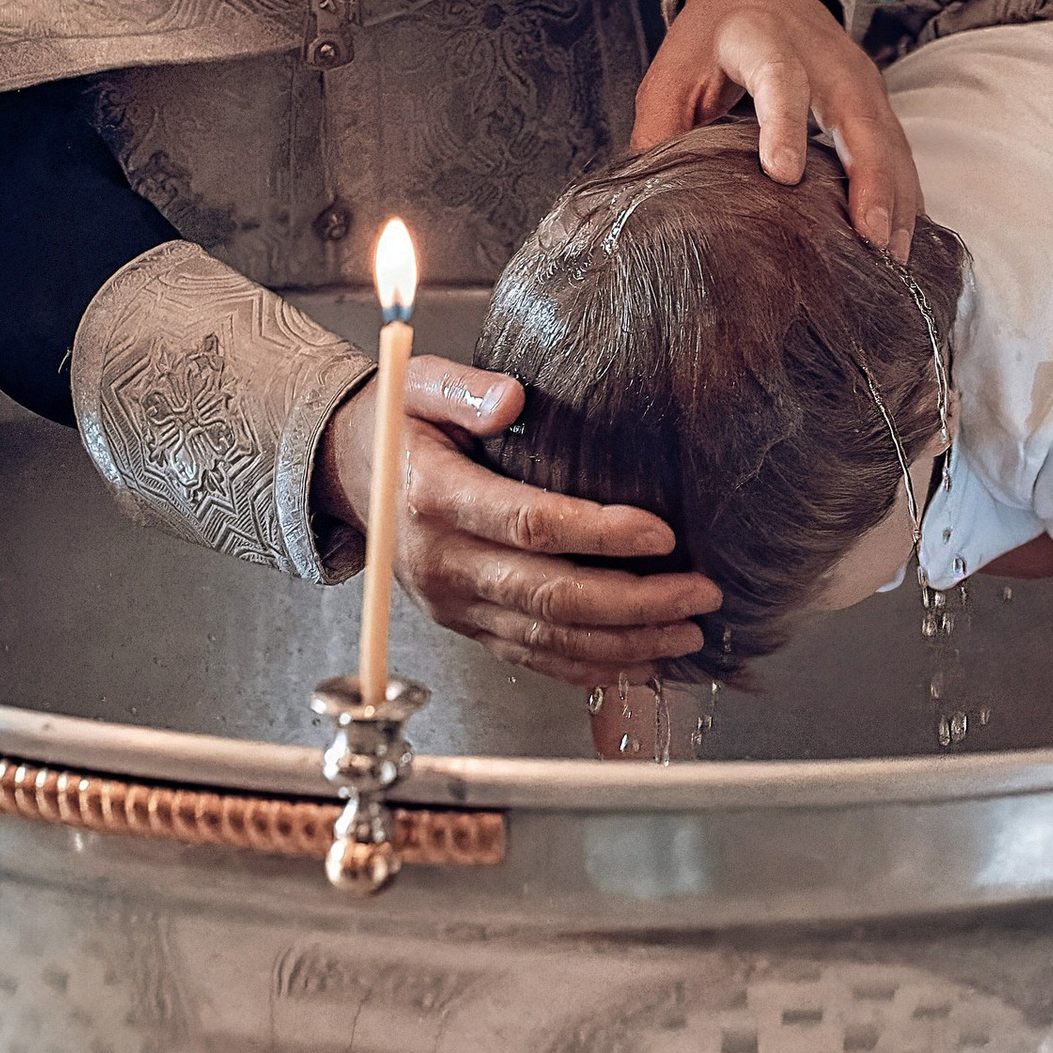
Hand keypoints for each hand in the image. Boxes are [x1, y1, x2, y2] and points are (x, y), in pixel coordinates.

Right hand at [321, 356, 719, 686]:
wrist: (350, 474)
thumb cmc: (399, 424)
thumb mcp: (421, 384)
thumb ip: (465, 390)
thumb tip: (511, 398)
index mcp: (435, 499)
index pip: (529, 525)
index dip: (600, 534)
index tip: (664, 534)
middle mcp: (442, 563)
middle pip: (549, 597)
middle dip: (635, 602)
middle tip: (701, 593)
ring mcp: (453, 604)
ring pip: (548, 641)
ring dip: (625, 643)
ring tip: (688, 632)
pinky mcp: (465, 626)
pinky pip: (533, 659)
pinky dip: (591, 668)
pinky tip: (643, 660)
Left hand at [630, 0, 920, 254]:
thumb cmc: (713, 39)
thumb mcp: (673, 74)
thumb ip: (661, 132)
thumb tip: (649, 206)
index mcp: (762, 42)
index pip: (779, 81)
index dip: (783, 126)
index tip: (784, 176)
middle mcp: (824, 59)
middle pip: (858, 119)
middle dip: (871, 180)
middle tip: (872, 237)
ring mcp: (861, 80)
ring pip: (891, 142)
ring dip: (898, 200)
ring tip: (893, 258)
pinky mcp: (879, 103)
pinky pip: (901, 154)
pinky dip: (907, 198)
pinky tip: (904, 243)